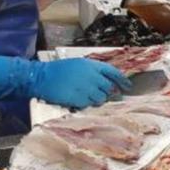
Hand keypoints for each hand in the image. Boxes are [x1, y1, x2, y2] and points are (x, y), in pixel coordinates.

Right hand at [0, 56, 130, 108]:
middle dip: (108, 92)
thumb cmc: (57, 70)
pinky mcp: (81, 99)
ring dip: (97, 99)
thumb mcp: (78, 65)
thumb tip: (106, 81)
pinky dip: (87, 104)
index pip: (114, 72)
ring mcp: (87, 88)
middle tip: (101, 94)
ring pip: (101, 98)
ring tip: (86, 96)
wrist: (42, 77)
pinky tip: (79, 99)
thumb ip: (93, 72)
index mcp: (92, 65)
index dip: (122, 80)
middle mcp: (93, 76)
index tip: (128, 86)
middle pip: (109, 87)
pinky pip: (90, 104)